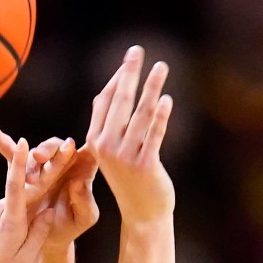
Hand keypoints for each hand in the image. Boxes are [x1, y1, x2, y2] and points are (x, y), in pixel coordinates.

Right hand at [0, 121, 100, 248]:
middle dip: (46, 150)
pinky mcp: (22, 171)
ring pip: (31, 151)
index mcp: (80, 171)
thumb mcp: (85, 218)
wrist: (49, 239)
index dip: (73, 149)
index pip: (78, 152)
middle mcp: (61, 163)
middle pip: (53, 147)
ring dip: (23, 154)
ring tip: (22, 164)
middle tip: (38, 157)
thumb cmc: (70, 228)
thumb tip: (77, 181)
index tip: (68, 148)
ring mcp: (40, 166)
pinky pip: (9, 153)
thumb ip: (85, 201)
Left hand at [0, 137, 76, 262]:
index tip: (23, 141)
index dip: (19, 163)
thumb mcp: (22, 260)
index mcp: (9, 222)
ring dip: (41, 183)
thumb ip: (38, 234)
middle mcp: (0, 211)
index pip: (15, 186)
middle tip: (64, 148)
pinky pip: (17, 204)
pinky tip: (42, 198)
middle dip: (46, 167)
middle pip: (28, 185)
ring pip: (24, 195)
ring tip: (61, 168)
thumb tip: (48, 212)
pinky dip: (31, 199)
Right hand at [87, 46, 173, 221]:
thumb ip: (110, 121)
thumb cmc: (131, 178)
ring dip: (152, 87)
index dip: (118, 77)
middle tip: (138, 50)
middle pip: (120, 101)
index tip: (129, 58)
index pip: (105, 100)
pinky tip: (167, 100)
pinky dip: (160, 116)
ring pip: (140, 114)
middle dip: (129, 73)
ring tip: (162, 67)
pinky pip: (154, 135)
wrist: (143, 213)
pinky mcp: (144, 165)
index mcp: (95, 140)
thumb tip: (115, 85)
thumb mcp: (113, 150)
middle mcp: (106, 146)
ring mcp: (124, 156)